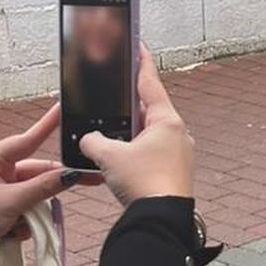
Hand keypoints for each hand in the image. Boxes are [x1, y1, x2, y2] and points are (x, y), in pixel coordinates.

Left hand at [0, 104, 97, 248]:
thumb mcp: (9, 202)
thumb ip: (42, 188)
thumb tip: (69, 175)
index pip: (27, 140)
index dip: (47, 125)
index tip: (63, 109)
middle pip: (36, 173)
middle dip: (49, 189)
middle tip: (88, 180)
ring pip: (32, 195)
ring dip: (34, 212)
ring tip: (23, 225)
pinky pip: (23, 211)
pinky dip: (24, 224)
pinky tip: (12, 234)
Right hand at [80, 48, 194, 206]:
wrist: (161, 220)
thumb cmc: (145, 183)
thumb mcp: (109, 156)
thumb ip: (92, 141)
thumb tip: (88, 140)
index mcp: (167, 120)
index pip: (150, 82)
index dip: (140, 63)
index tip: (138, 46)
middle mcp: (177, 134)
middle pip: (148, 110)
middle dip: (128, 105)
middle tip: (113, 94)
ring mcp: (177, 154)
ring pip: (148, 134)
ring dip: (129, 133)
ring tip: (109, 132)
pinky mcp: (172, 173)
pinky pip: (150, 153)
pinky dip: (134, 152)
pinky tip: (119, 159)